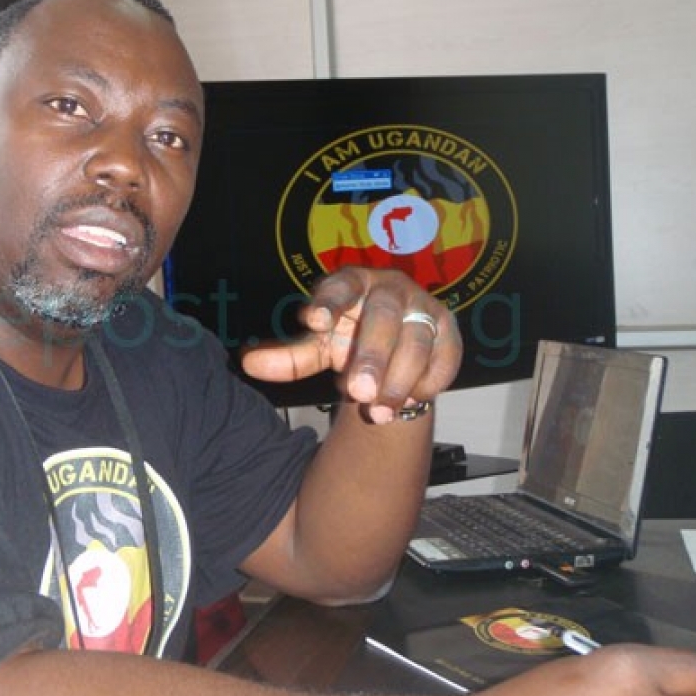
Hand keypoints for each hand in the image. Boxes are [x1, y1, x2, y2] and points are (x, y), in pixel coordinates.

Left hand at [240, 266, 461, 422]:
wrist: (392, 350)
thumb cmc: (349, 338)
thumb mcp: (318, 348)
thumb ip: (289, 357)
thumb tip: (246, 364)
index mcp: (352, 283)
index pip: (340, 286)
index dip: (329, 302)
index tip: (313, 321)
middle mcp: (390, 289)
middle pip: (383, 317)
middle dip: (372, 357)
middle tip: (357, 393)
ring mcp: (423, 307)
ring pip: (416, 342)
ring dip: (398, 380)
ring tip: (377, 411)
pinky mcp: (448, 332)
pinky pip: (444, 358)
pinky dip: (427, 383)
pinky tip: (408, 401)